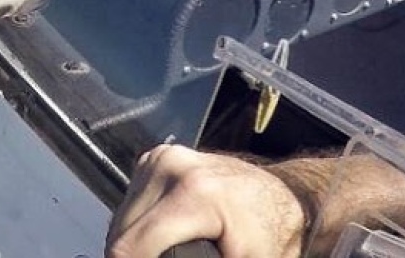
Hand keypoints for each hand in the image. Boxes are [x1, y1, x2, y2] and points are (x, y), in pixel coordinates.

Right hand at [106, 144, 303, 257]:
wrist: (283, 195)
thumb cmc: (271, 237)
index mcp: (194, 194)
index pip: (132, 245)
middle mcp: (172, 166)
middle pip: (122, 231)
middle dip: (132, 256)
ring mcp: (162, 157)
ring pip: (121, 215)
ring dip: (131, 243)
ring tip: (158, 255)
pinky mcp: (157, 156)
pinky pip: (131, 199)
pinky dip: (136, 224)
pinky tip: (156, 237)